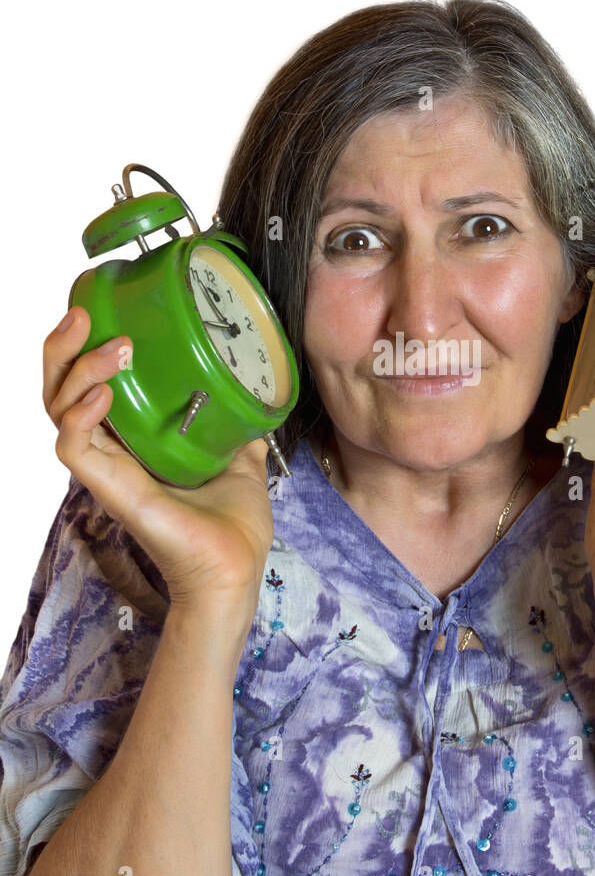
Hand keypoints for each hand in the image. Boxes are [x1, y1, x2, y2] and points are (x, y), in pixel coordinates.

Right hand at [44, 306, 274, 608]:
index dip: (81, 347)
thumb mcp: (239, 452)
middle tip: (83, 314)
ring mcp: (106, 469)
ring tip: (114, 347)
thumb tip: (255, 380)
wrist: (237, 565)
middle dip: (62, 348)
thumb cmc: (232, 523)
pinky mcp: (110, 490)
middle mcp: (111, 450)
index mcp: (132, 438)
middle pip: (58, 389)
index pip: (84, 385)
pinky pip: (73, 447)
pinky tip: (104, 394)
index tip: (100, 310)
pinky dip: (81, 416)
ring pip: (57, 410)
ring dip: (77, 371)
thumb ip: (236, 418)